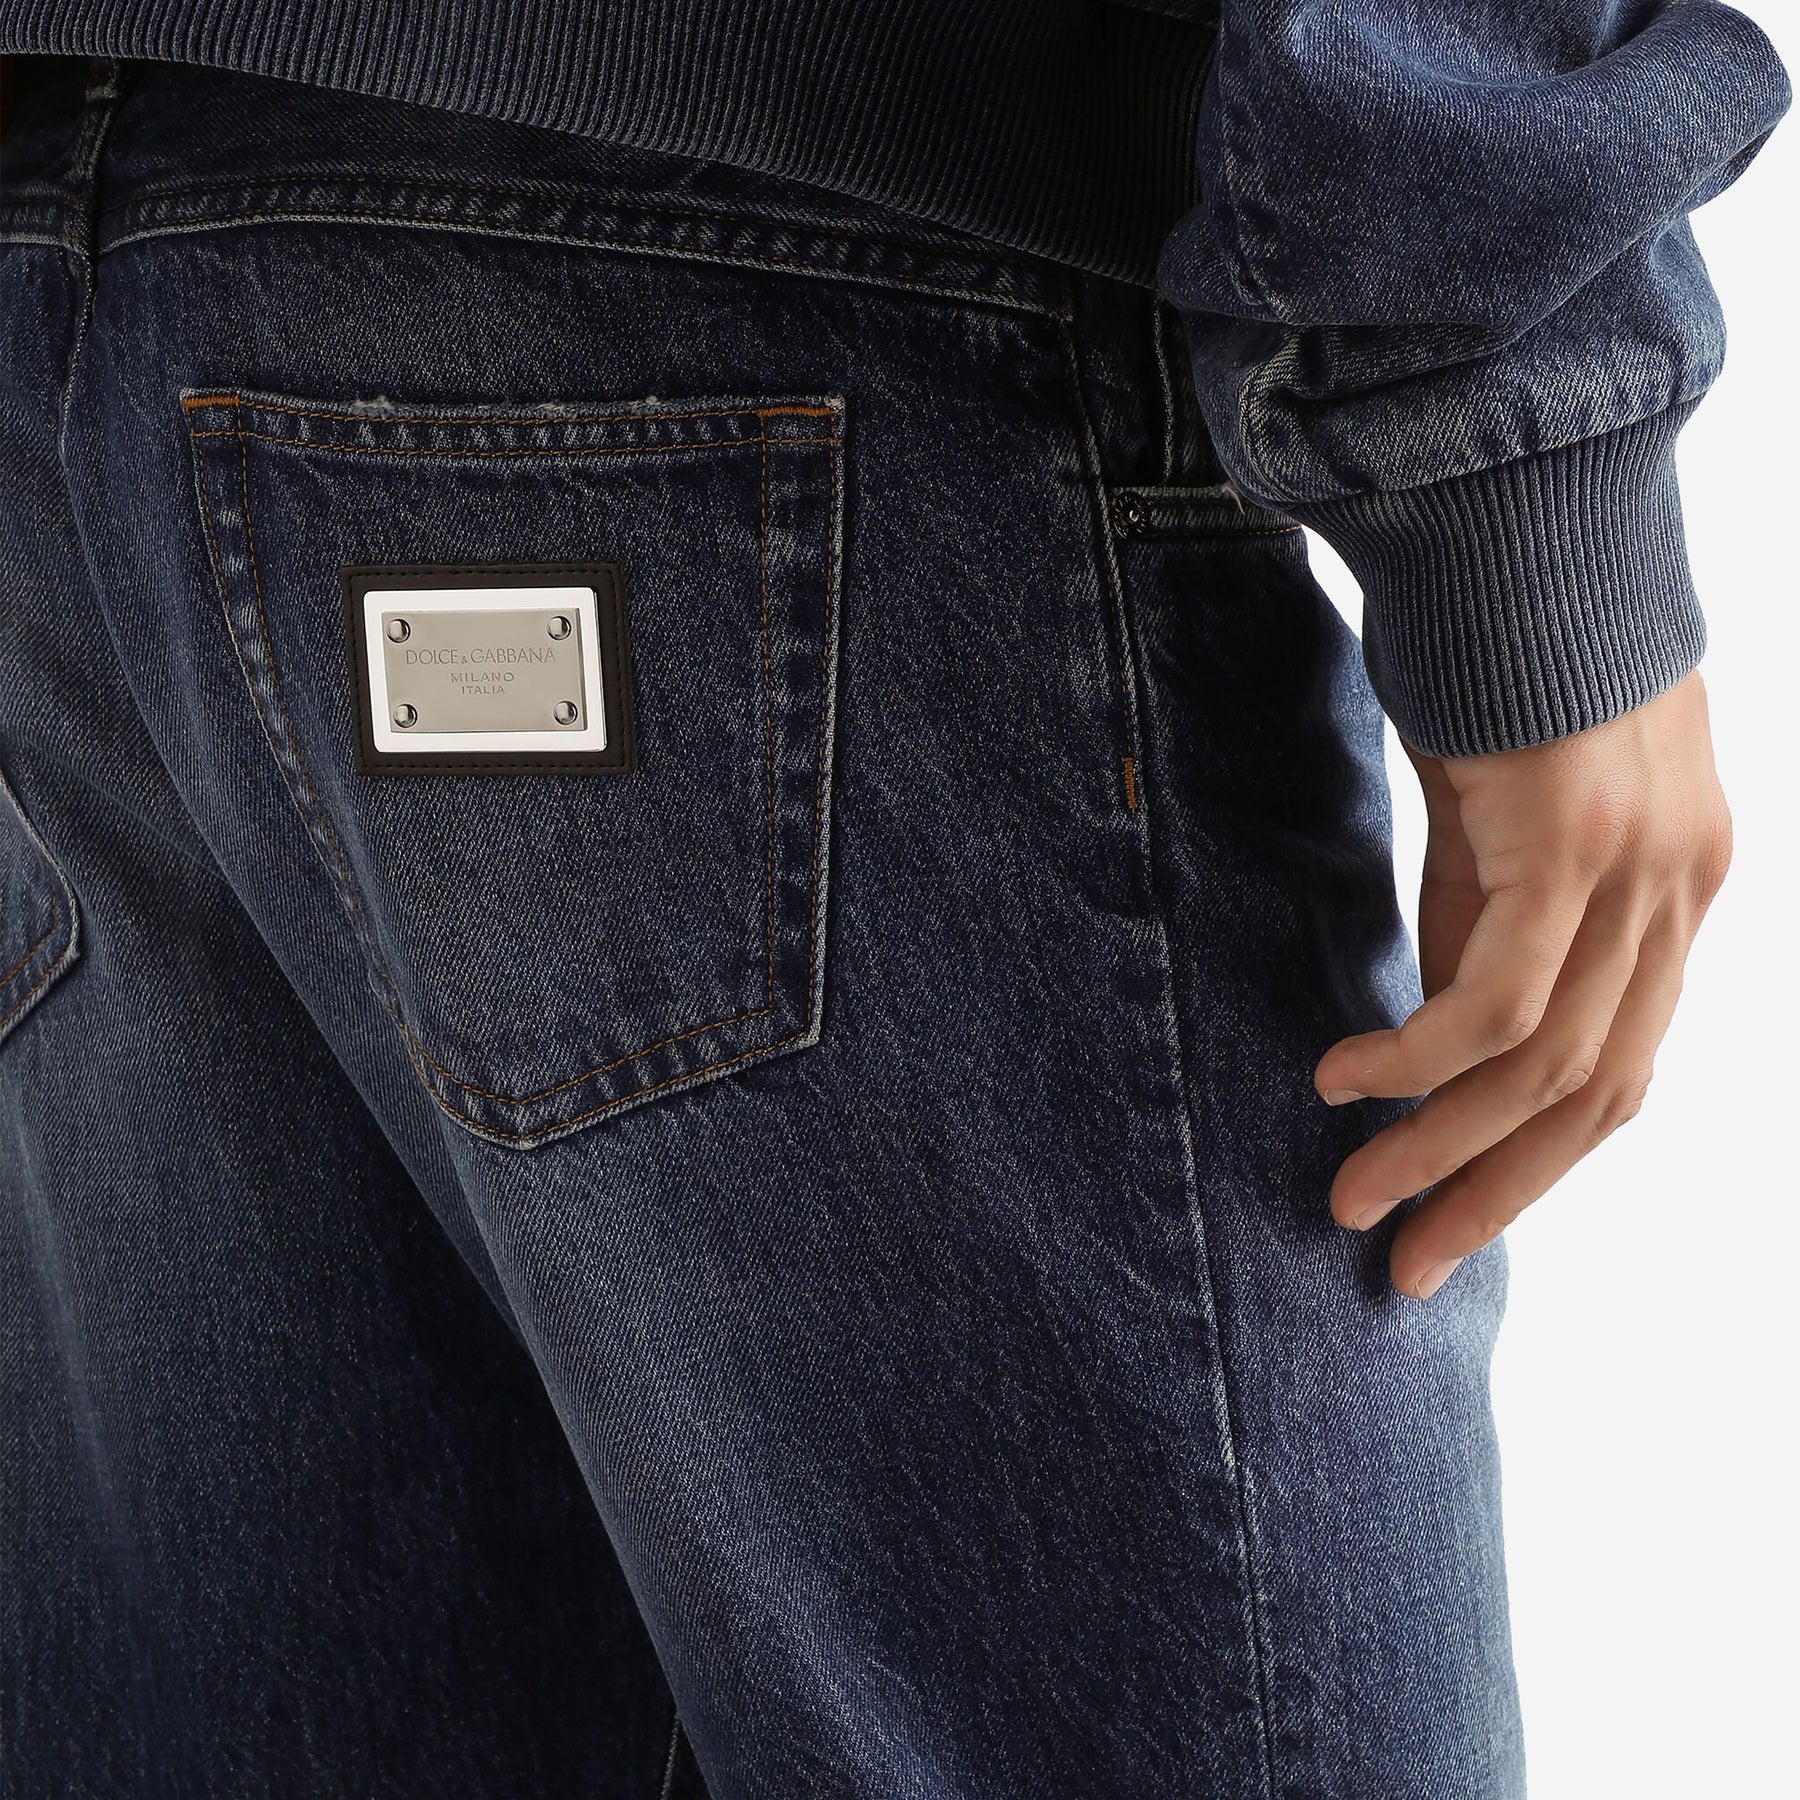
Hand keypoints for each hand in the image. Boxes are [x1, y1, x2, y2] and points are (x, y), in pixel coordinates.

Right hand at [1315, 670, 1731, 1298]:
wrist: (1514, 517)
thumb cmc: (1496, 656)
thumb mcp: (1501, 817)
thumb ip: (1490, 920)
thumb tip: (1437, 1027)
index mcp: (1679, 890)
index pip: (1622, 1069)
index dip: (1532, 1165)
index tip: (1445, 1225)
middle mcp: (1683, 893)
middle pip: (1599, 1095)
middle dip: (1493, 1192)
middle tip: (1400, 1260)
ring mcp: (1643, 871)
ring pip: (1550, 1066)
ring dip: (1440, 1145)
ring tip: (1349, 1190)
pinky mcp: (1576, 845)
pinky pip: (1497, 999)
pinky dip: (1415, 1058)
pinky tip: (1345, 1079)